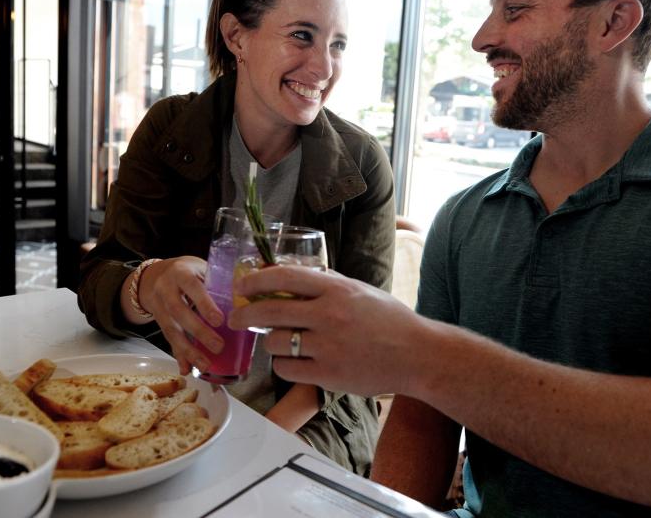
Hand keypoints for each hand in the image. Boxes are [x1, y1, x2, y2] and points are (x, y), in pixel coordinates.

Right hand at [133, 256, 224, 374]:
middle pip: (179, 311)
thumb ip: (218, 280)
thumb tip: (248, 294)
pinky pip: (168, 340)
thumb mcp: (200, 268)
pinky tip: (186, 369)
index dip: (204, 303)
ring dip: (188, 350)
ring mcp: (159, 306)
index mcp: (180, 272)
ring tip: (205, 365)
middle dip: (198, 331)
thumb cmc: (187, 272)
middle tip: (218, 346)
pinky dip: (178, 355)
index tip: (219, 320)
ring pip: (171, 330)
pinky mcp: (158, 322)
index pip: (192, 286)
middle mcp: (166, 289)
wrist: (154, 276)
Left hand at [229, 265, 425, 396]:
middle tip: (234, 318)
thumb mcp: (360, 290)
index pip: (284, 277)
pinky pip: (286, 369)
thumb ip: (328, 283)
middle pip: (268, 311)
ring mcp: (327, 347)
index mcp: (337, 290)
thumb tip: (292, 275)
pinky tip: (292, 361)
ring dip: (269, 342)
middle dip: (243, 313)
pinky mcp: (328, 375)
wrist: (417, 355)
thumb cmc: (390, 320)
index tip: (242, 285)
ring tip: (276, 342)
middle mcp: (329, 316)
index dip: (256, 279)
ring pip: (274, 343)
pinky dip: (283, 365)